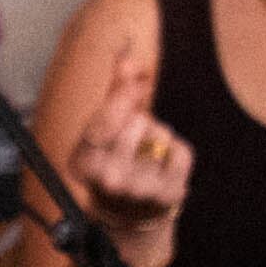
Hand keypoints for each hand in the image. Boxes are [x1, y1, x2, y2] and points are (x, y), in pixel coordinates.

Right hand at [65, 54, 191, 240]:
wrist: (128, 214)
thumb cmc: (113, 161)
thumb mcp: (103, 131)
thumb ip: (115, 90)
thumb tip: (126, 52)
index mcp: (83, 162)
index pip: (105, 118)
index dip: (122, 96)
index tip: (135, 81)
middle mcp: (109, 179)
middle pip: (139, 121)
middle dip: (140, 123)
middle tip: (131, 141)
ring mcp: (141, 190)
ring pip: (162, 135)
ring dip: (159, 138)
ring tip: (146, 156)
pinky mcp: (170, 194)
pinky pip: (181, 151)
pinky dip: (177, 154)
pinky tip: (163, 167)